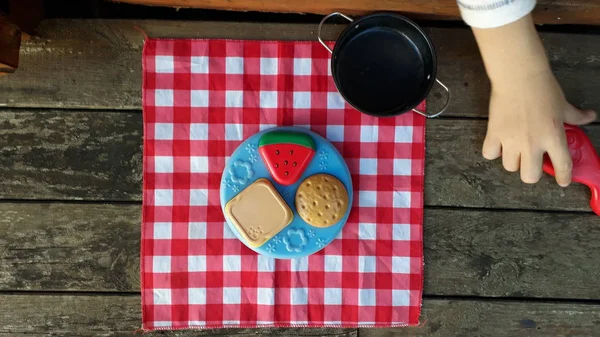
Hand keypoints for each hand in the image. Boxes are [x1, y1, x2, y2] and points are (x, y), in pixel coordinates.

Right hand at [482, 70, 595, 185]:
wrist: (519, 76)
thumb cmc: (543, 88)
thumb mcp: (563, 104)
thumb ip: (576, 116)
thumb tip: (590, 117)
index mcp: (553, 137)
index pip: (562, 166)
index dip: (564, 177)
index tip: (563, 181)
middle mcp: (532, 143)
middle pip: (529, 177)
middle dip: (532, 173)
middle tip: (531, 162)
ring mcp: (511, 140)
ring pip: (510, 167)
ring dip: (513, 161)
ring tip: (514, 150)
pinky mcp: (494, 134)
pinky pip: (490, 154)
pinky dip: (493, 151)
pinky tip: (498, 144)